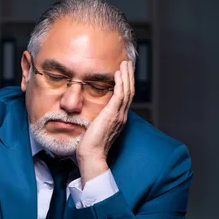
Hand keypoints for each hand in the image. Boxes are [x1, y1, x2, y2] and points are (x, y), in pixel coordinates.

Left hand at [76, 60, 134, 184]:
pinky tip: (117, 73)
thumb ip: (95, 119)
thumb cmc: (89, 146)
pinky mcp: (112, 114)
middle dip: (129, 76)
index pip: (124, 98)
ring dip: (126, 75)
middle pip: (129, 91)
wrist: (91, 155)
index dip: (125, 84)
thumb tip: (90, 115)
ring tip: (124, 63)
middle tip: (127, 63)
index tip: (123, 73)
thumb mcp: (94, 128)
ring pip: (127, 90)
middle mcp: (121, 116)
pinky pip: (120, 95)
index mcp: (117, 119)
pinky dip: (120, 83)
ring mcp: (118, 115)